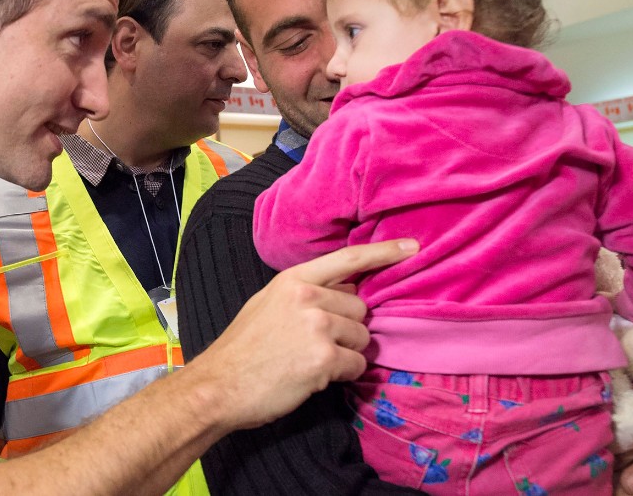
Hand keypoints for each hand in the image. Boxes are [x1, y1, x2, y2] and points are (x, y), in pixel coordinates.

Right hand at [186, 239, 418, 431]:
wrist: (219, 385)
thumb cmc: (243, 348)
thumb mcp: (268, 303)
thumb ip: (304, 293)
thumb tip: (344, 290)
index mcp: (293, 279)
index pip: (348, 259)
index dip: (383, 253)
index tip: (412, 247)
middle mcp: (308, 297)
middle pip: (360, 308)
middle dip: (347, 327)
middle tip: (316, 343)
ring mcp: (317, 327)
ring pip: (361, 338)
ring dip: (345, 353)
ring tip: (310, 361)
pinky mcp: (324, 359)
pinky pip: (357, 365)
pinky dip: (343, 375)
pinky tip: (314, 376)